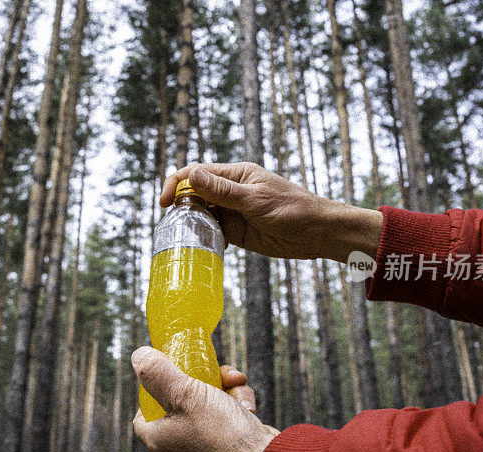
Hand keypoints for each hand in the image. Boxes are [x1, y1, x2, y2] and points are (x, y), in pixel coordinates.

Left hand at [131, 346, 278, 451]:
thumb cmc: (220, 433)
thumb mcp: (185, 394)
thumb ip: (158, 373)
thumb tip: (138, 355)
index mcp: (159, 437)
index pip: (142, 410)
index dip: (152, 388)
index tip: (168, 371)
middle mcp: (178, 442)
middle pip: (179, 397)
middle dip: (201, 377)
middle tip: (212, 369)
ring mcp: (204, 442)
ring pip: (208, 399)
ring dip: (224, 387)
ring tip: (235, 385)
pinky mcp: (227, 440)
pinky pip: (226, 411)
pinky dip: (237, 402)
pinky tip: (246, 407)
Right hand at [160, 162, 382, 262]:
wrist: (318, 233)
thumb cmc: (293, 209)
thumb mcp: (255, 200)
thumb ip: (222, 191)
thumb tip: (192, 175)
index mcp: (235, 175)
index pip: (196, 173)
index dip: (176, 184)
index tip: (165, 203)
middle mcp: (230, 191)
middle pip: (194, 194)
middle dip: (181, 207)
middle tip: (175, 225)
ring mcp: (232, 212)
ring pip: (201, 215)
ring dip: (191, 224)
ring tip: (186, 238)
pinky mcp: (237, 231)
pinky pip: (213, 232)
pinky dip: (204, 239)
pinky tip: (204, 247)